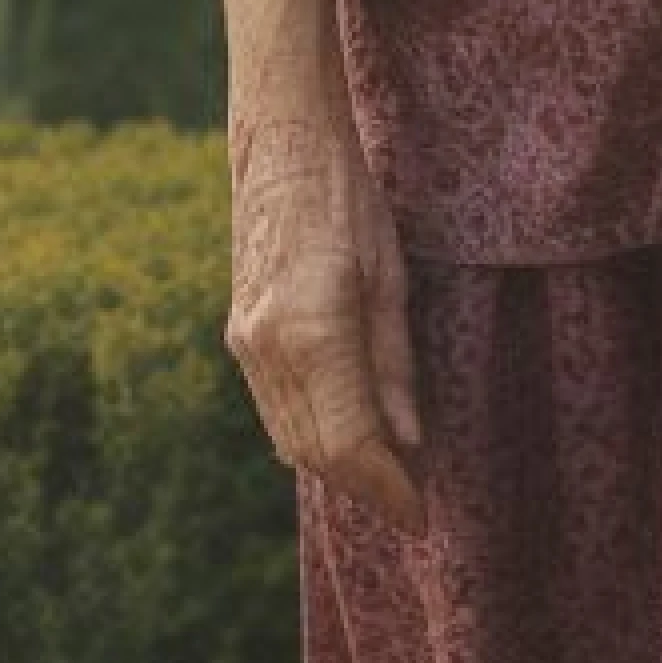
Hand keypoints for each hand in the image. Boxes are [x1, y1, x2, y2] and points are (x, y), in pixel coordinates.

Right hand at [222, 107, 425, 530]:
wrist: (279, 147)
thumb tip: (408, 442)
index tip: (422, 515)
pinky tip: (351, 439)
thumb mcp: (391, 279)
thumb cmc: (347, 200)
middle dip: (366, 489)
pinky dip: (313, 437)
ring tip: (391, 480)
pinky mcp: (239, 337)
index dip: (389, 488)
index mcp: (312, 332)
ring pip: (290, 439)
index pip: (351, 443)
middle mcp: (267, 349)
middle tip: (414, 505)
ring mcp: (246, 345)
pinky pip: (277, 411)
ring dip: (339, 469)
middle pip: (317, 453)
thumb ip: (394, 368)